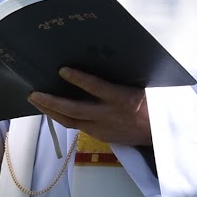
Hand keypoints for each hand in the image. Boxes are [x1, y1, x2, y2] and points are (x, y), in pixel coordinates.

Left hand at [27, 67, 151, 148]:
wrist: (161, 134)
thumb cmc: (152, 105)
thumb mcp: (140, 87)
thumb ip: (120, 78)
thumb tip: (100, 60)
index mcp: (122, 99)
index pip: (96, 87)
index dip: (78, 79)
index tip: (62, 70)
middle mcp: (109, 116)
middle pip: (73, 110)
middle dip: (51, 101)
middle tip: (34, 92)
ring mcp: (103, 128)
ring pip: (70, 121)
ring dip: (51, 111)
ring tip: (37, 100)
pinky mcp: (101, 136)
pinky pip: (77, 127)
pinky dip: (63, 118)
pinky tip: (53, 111)